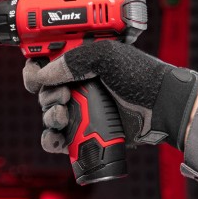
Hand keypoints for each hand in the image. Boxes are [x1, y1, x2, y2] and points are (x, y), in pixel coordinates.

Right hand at [23, 40, 197, 152]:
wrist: (163, 108)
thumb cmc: (140, 77)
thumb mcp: (107, 56)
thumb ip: (74, 60)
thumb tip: (43, 75)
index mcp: (82, 64)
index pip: (48, 65)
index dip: (36, 71)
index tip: (34, 77)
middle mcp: (80, 86)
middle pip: (45, 93)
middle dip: (47, 96)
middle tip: (64, 96)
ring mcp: (83, 111)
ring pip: (50, 116)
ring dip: (49, 117)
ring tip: (63, 116)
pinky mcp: (86, 133)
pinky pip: (60, 139)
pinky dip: (51, 141)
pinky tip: (56, 139)